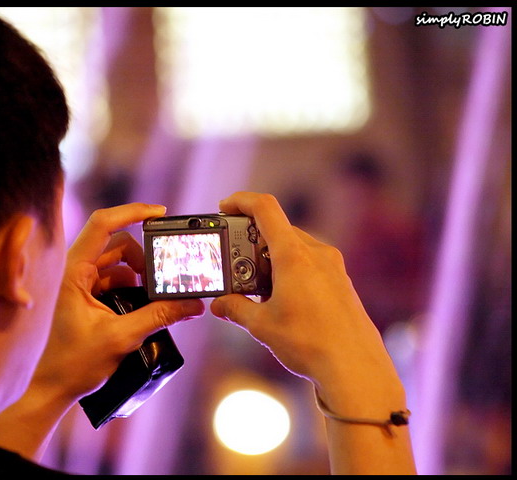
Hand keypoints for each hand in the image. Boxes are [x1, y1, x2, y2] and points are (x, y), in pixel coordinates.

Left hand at [32, 203, 203, 401]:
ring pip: (118, 262)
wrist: (49, 388)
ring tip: (152, 299)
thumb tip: (192, 305)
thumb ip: (158, 317)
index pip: (103, 225)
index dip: (132, 212)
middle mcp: (74, 270)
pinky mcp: (85, 294)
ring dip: (139, 275)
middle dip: (144, 258)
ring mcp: (79, 281)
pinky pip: (114, 278)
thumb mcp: (121, 337)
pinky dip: (132, 287)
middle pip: (118, 244)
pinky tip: (140, 307)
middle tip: (161, 281)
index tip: (160, 213)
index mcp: (73, 271)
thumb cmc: (70, 364)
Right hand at [210, 192, 401, 409]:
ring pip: (295, 248)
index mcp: (294, 256)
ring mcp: (333, 268)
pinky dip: (291, 272)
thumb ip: (236, 309)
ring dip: (272, 260)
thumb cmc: (310, 345)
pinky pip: (311, 264)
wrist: (355, 370)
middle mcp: (317, 254)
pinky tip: (283, 300)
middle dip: (253, 242)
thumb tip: (220, 305)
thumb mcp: (262, 326)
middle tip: (235, 265)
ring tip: (258, 290)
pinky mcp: (342, 283)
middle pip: (278, 230)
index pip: (265, 209)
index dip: (241, 201)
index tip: (226, 207)